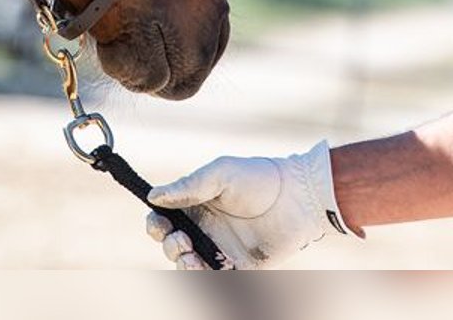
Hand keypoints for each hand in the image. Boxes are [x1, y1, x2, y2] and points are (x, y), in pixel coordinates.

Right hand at [145, 141, 354, 268]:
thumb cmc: (259, 178)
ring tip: (191, 260)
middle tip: (183, 241)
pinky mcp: (240, 266)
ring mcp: (221, 248)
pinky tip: (204, 269)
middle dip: (170, 246)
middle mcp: (205, 228)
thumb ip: (187, 187)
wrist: (299, 198)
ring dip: (183, 265)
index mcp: (195, 204)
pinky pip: (215, 278)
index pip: (164, 219)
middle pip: (172, 245)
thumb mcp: (220, 174)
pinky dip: (203, 277)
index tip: (160, 225)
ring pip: (189, 265)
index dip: (156, 225)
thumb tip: (154, 197)